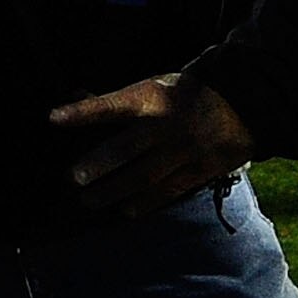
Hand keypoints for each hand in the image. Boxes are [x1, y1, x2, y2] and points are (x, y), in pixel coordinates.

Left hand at [49, 73, 255, 218]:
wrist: (245, 100)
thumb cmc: (185, 94)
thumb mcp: (155, 86)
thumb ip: (119, 101)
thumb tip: (75, 99)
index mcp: (152, 97)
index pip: (111, 105)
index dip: (83, 112)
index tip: (52, 118)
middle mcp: (168, 124)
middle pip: (127, 147)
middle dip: (98, 164)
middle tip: (73, 177)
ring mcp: (188, 148)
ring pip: (146, 175)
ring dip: (115, 190)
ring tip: (89, 201)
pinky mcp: (205, 167)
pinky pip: (171, 189)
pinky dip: (147, 202)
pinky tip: (126, 211)